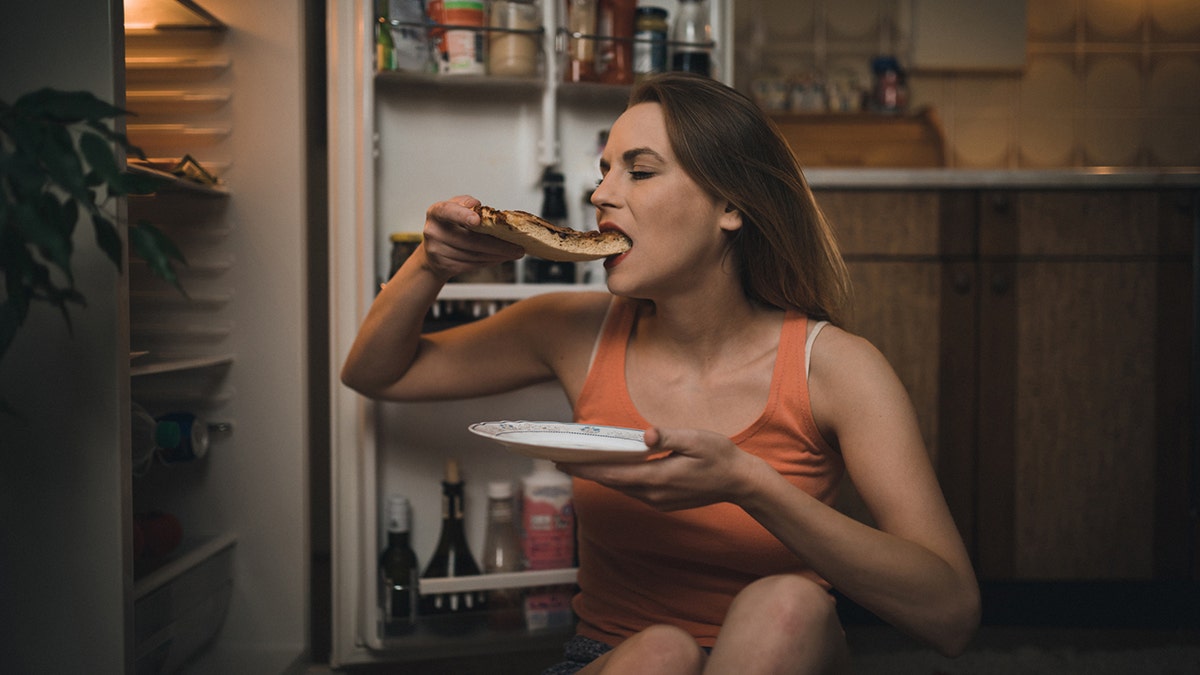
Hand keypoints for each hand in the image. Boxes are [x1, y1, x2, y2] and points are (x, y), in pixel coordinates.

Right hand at [419, 196, 523, 280]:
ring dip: (497, 255)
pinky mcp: (445, 266)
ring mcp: (437, 251)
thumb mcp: (455, 208)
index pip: (448, 212)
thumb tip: (481, 209)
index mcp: (437, 212)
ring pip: (473, 255)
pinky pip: (472, 265)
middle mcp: (433, 232)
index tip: (477, 220)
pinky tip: (501, 258)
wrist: (433, 251)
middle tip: (518, 247)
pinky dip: (490, 261)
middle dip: (497, 245)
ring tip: (514, 253)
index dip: (462, 216)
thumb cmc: (449, 225)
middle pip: (468, 240)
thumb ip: (468, 205)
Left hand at [557, 427, 766, 510]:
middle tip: (561, 460)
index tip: (562, 463)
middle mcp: (654, 494)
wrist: (741, 483)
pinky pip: (634, 492)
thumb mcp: (695, 439)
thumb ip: (668, 436)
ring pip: (622, 489)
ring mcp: (659, 502)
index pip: (612, 475)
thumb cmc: (719, 456)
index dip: (584, 470)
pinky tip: (613, 470)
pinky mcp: (664, 503)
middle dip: (586, 472)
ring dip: (602, 477)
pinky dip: (619, 481)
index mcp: (658, 478)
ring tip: (581, 464)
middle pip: (612, 483)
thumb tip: (645, 434)